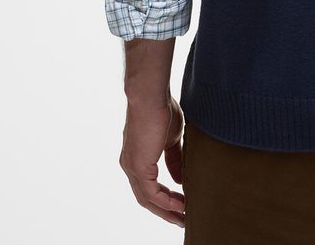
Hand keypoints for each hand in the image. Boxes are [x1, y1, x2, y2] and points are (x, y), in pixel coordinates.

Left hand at [119, 93, 185, 226]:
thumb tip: (179, 179)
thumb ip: (174, 159)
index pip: (149, 186)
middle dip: (165, 211)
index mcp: (138, 157)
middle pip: (147, 198)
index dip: (165, 198)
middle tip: (182, 220)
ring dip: (166, 210)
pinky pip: (151, 193)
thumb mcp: (171, 138)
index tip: (182, 205)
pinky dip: (165, 201)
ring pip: (148, 199)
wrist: (151, 95)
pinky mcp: (138, 166)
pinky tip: (180, 204)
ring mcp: (132, 167)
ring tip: (183, 217)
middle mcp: (130, 165)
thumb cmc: (162, 108)